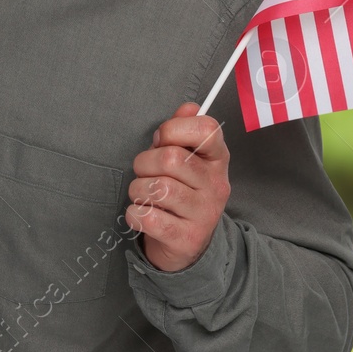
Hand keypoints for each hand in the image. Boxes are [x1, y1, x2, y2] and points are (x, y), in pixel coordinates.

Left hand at [125, 103, 230, 271]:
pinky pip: (148, 217)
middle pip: (170, 158)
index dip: (175, 129)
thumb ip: (183, 130)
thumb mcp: (186, 158)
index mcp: (217, 159)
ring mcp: (205, 214)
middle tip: (143, 171)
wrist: (187, 244)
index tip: (162, 140)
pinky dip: (135, 214)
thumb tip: (189, 107)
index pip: (207, 130)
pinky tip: (141, 214)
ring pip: (157, 188)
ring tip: (142, 194)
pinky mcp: (187, 239)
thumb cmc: (181, 190)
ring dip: (137, 190)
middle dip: (144, 162)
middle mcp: (216, 185)